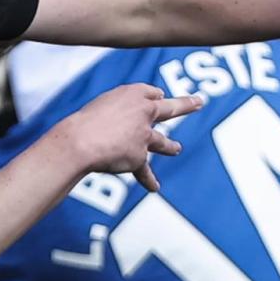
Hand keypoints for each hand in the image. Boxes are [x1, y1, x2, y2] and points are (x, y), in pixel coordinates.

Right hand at [52, 84, 203, 191]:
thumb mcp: (101, 105)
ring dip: (170, 147)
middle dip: (186, 105)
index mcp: (133, 93)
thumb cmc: (83, 123)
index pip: (150, 93)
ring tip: (177, 149)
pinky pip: (144, 171)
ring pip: (162, 142)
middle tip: (199, 102)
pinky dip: (148, 180)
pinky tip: (155, 187)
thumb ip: (119, 110)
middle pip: (169, 108)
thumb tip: (131, 124)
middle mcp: (144, 112)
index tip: (159, 96)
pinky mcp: (140, 156)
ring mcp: (145, 134)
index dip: (153, 97)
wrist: (80, 142)